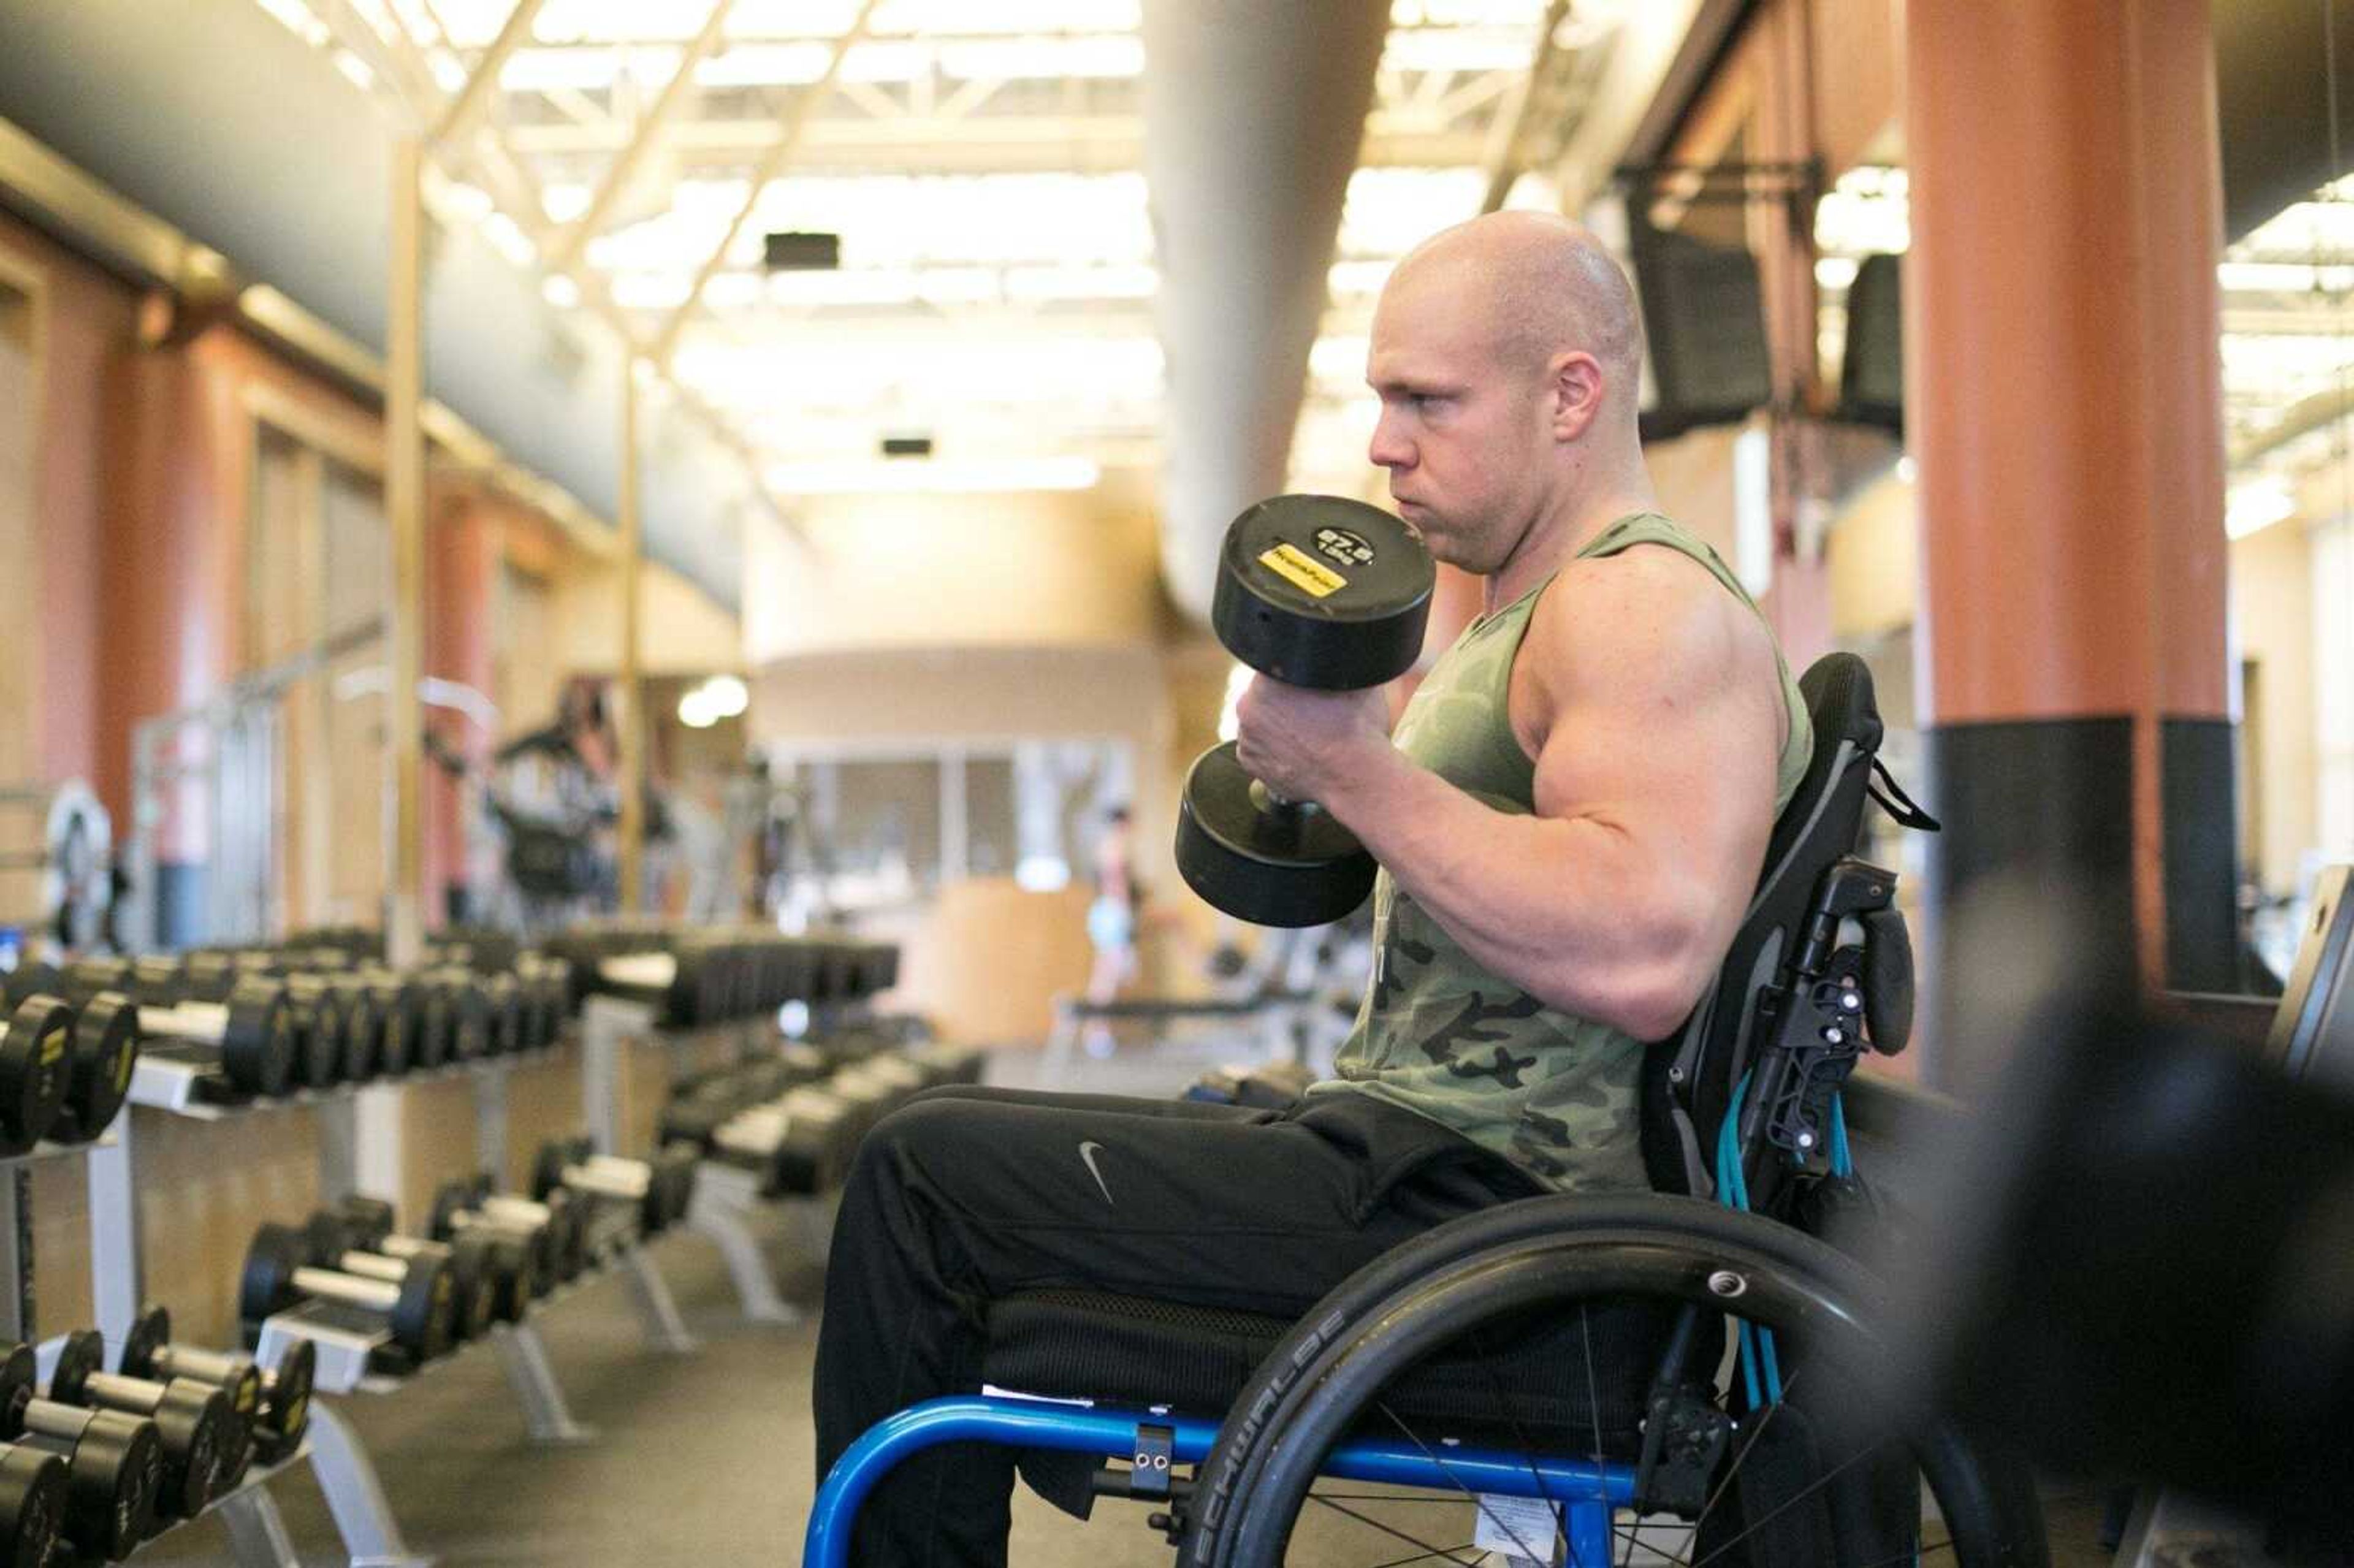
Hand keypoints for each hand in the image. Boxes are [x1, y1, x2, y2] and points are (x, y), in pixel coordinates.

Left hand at [1232, 676, 1393, 805]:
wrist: (1355, 777)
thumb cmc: (1357, 729)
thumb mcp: (1358, 678)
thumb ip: (1337, 660)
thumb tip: (1339, 649)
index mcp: (1268, 679)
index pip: (1274, 663)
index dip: (1293, 671)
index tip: (1308, 681)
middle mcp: (1248, 707)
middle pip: (1263, 693)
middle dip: (1282, 699)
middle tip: (1310, 710)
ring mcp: (1246, 737)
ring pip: (1260, 721)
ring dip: (1276, 724)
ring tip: (1306, 734)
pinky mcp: (1249, 763)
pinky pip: (1258, 747)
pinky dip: (1272, 749)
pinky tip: (1297, 750)